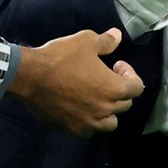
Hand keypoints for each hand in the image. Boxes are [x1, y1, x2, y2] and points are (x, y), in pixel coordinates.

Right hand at [8, 28, 144, 137]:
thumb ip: (107, 41)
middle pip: (124, 105)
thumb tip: (117, 36)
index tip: (116, 65)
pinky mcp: (69, 128)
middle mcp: (104, 109)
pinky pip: (87, 131)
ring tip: (98, 98)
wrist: (29, 77)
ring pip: (109, 124)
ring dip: (108, 112)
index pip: (137, 88)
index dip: (131, 74)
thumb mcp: (87, 41)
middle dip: (120, 91)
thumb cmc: (61, 58)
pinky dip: (90, 123)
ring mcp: (86, 122)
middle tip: (106, 78)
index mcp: (114, 89)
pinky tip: (82, 109)